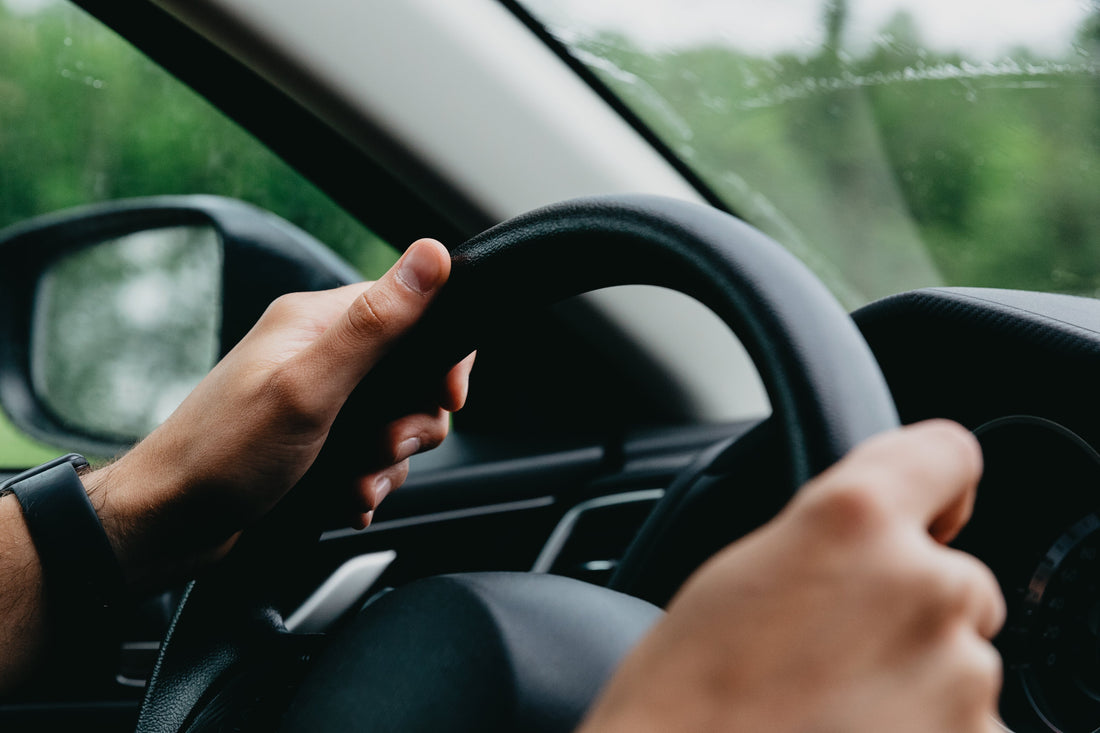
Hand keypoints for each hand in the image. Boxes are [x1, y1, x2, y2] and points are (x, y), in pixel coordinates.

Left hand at [85, 239, 472, 584]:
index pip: (411, 310)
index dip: (442, 354)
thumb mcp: (309, 387)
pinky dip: (367, 481)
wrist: (166, 525)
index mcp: (316, 322)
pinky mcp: (313, 441)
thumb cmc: (222, 454)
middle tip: (383, 448)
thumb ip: (375, 325)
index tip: (447, 395)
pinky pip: (369, 456)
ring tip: (356, 485)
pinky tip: (347, 499)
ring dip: (387, 463)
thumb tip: (432, 256)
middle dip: (412, 423)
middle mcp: (318, 354)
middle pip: (411, 375)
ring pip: (395, 424)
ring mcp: (315, 400)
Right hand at [580, 420, 1005, 732]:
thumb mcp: (738, 574)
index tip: (923, 518)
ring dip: (915, 681)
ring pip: (960, 663)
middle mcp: (924, 586)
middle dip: (907, 610)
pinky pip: (966, 728)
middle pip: (953, 579)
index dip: (933, 486)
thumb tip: (869, 551)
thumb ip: (824, 541)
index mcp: (853, 520)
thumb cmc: (681, 701)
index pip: (947, 453)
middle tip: (831, 653)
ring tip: (829, 712)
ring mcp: (960, 679)